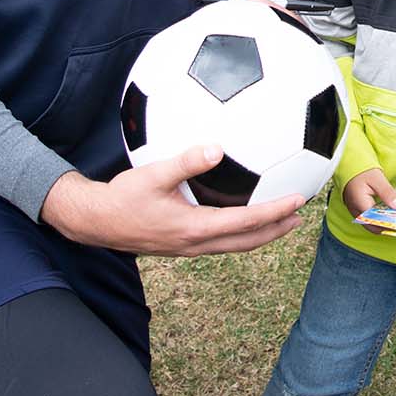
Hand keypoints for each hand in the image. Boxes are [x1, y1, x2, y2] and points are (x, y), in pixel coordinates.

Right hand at [41, 146, 303, 255]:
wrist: (95, 223)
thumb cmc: (121, 198)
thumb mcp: (152, 175)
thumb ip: (186, 162)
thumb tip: (216, 148)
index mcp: (194, 228)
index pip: (246, 223)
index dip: (275, 213)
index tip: (298, 202)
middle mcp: (196, 243)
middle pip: (247, 241)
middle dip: (276, 229)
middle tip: (300, 216)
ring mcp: (189, 247)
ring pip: (235, 244)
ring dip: (261, 233)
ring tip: (281, 219)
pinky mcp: (182, 244)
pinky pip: (220, 240)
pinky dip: (240, 231)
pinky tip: (241, 213)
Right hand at [342, 168, 395, 225]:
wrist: (348, 165)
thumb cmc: (361, 170)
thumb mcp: (377, 178)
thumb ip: (387, 193)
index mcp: (361, 205)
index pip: (378, 222)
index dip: (391, 225)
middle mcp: (356, 212)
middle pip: (375, 227)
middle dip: (389, 226)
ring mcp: (356, 212)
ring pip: (372, 225)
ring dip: (384, 223)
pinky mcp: (357, 209)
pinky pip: (369, 219)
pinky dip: (379, 219)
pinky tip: (388, 213)